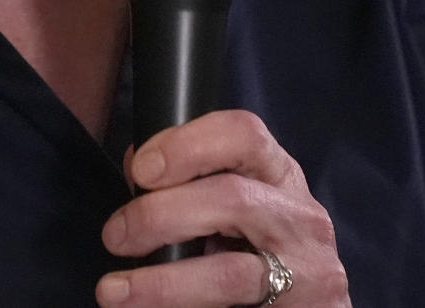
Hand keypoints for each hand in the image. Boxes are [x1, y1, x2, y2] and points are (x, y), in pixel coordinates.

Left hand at [96, 110, 349, 305]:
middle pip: (231, 199)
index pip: (243, 134)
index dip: (188, 145)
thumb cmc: (263, 246)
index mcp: (280, 174)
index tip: (141, 170)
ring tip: (115, 291)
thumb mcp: (236, 204)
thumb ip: (190, 181)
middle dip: (161, 214)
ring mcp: (309, 273)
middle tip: (116, 236)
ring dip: (164, 282)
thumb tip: (136, 165)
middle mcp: (301, 217)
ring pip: (231, 274)